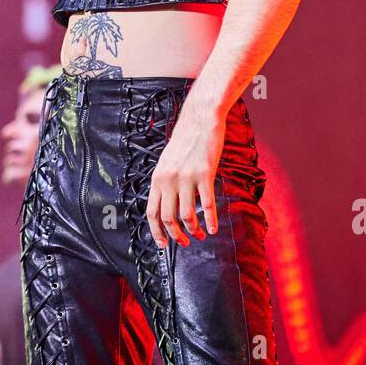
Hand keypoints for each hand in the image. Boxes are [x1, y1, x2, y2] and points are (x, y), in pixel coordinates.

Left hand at [145, 113, 225, 248]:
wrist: (200, 120)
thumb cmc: (185, 141)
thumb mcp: (167, 163)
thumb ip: (166, 183)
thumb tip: (169, 206)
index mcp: (157, 178)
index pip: (151, 212)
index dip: (156, 232)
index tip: (163, 244)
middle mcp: (168, 180)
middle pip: (168, 218)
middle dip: (176, 236)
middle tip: (185, 243)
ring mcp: (186, 178)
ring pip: (187, 215)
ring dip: (194, 231)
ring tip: (200, 235)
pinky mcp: (204, 174)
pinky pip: (207, 205)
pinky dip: (211, 221)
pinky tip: (214, 228)